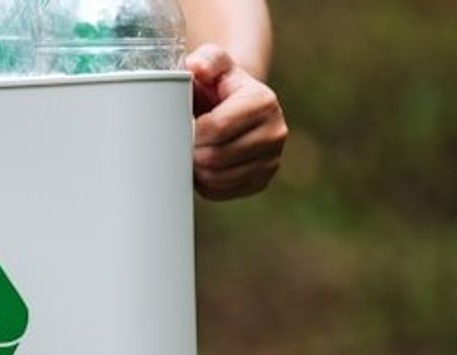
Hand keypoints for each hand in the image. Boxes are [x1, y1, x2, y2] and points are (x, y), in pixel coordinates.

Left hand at [187, 45, 288, 200]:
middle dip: (191, 151)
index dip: (191, 130)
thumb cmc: (217, 83)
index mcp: (263, 102)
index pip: (217, 127)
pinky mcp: (260, 181)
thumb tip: (196, 68)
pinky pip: (222, 192)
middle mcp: (276, 132)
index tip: (182, 124)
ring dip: (195, 170)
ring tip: (189, 152)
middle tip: (180, 142)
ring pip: (218, 178)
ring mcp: (271, 160)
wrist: (232, 106)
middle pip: (216, 156)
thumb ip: (206, 60)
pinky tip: (200, 167)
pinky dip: (204, 184)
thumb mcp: (213, 63)